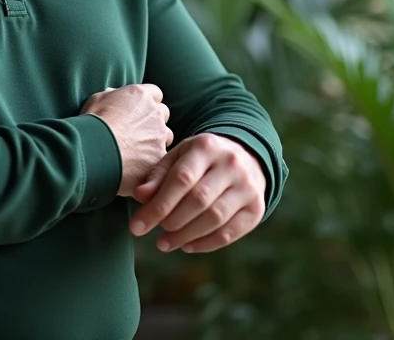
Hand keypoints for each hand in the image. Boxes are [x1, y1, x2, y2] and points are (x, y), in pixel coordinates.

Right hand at [80, 84, 172, 196]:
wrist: (93, 149)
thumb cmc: (92, 123)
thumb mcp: (97, 99)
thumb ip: (112, 95)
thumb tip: (114, 95)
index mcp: (141, 95)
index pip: (155, 93)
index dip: (147, 102)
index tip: (137, 110)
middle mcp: (155, 113)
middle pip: (163, 114)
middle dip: (153, 120)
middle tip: (137, 131)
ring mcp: (159, 136)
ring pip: (166, 136)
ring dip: (156, 140)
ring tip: (138, 150)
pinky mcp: (159, 157)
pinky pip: (161, 158)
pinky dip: (152, 161)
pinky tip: (138, 166)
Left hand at [129, 133, 264, 253]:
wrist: (244, 158)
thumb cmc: (201, 161)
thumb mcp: (178, 158)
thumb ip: (157, 176)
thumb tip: (140, 196)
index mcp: (207, 146)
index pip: (181, 179)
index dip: (158, 206)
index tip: (137, 226)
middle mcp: (231, 164)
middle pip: (198, 200)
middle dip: (171, 222)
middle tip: (154, 233)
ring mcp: (247, 186)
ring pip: (215, 219)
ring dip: (185, 236)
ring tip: (165, 243)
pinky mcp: (256, 208)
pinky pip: (230, 233)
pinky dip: (205, 244)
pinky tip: (187, 245)